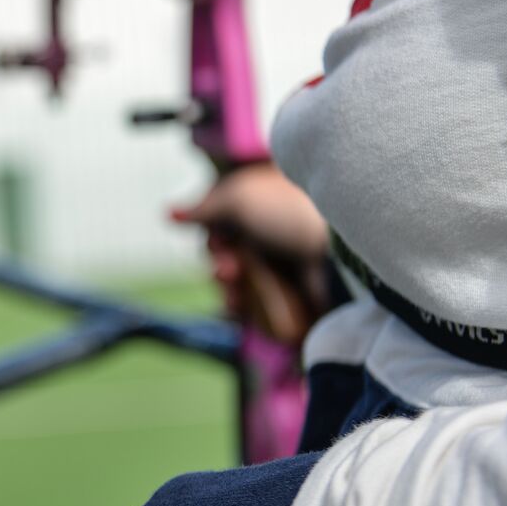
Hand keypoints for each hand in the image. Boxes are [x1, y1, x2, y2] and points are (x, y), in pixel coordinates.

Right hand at [172, 162, 327, 340]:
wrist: (338, 260)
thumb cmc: (291, 219)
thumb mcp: (241, 198)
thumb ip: (203, 207)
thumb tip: (168, 213)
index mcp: (267, 201)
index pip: (222, 220)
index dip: (211, 233)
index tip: (218, 240)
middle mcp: (274, 232)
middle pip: (225, 252)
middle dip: (219, 261)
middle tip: (229, 269)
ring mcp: (284, 267)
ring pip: (235, 282)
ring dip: (227, 286)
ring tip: (236, 287)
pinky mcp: (290, 298)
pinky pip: (252, 307)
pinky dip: (241, 307)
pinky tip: (238, 307)